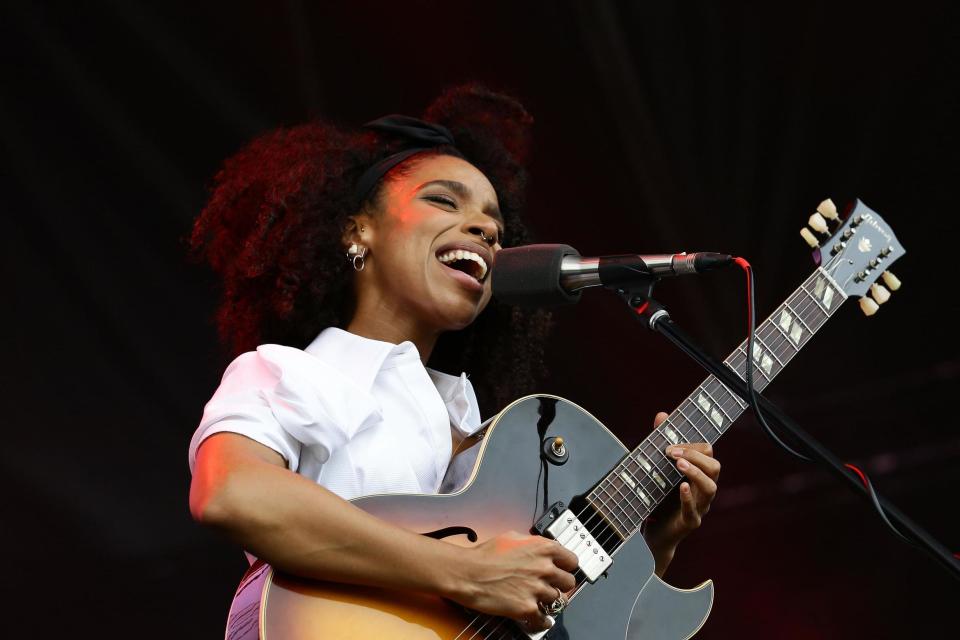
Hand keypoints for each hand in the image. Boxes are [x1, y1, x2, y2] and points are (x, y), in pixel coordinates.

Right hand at [452, 531, 577, 631]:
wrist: (468, 573)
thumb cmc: (485, 555)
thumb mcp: (513, 537)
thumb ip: (533, 543)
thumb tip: (540, 548)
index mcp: (543, 548)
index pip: (572, 560)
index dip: (567, 566)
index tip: (563, 570)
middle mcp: (544, 568)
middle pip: (569, 582)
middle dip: (560, 584)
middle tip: (551, 586)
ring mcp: (537, 589)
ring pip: (558, 600)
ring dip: (549, 601)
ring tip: (540, 600)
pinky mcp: (527, 607)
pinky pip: (545, 619)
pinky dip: (541, 620)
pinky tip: (538, 618)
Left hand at [644, 412, 720, 571]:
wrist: (652, 533)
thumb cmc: (659, 498)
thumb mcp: (659, 468)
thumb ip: (661, 442)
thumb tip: (662, 415)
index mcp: (699, 474)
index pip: (708, 453)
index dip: (692, 445)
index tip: (670, 443)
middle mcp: (703, 490)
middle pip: (715, 467)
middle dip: (696, 456)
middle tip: (673, 452)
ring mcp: (700, 507)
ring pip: (711, 488)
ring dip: (696, 473)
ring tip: (679, 464)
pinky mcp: (690, 522)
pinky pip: (694, 511)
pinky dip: (688, 498)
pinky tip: (681, 487)